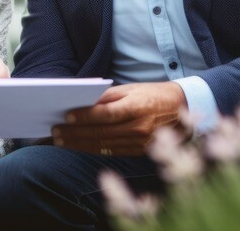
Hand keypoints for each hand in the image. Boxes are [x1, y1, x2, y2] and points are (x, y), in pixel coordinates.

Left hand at [52, 82, 185, 155]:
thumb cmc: (154, 94)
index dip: (85, 116)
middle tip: (56, 132)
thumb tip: (83, 103)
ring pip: (103, 144)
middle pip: (101, 132)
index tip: (66, 115)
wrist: (183, 109)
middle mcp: (139, 127)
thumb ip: (108, 97)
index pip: (105, 114)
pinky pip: (112, 151)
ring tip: (61, 141)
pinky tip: (79, 145)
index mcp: (137, 107)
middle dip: (75, 133)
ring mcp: (140, 142)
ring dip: (80, 143)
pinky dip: (93, 148)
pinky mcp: (140, 151)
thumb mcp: (132, 89)